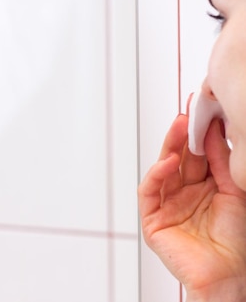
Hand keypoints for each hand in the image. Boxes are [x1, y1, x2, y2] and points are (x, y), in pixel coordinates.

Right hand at [138, 114, 245, 299]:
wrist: (231, 276)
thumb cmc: (238, 242)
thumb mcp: (234, 191)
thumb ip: (221, 162)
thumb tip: (212, 131)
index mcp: (204, 187)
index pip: (197, 154)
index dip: (198, 132)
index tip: (202, 110)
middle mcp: (184, 193)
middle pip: (180, 157)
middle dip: (182, 134)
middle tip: (187, 113)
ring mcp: (167, 205)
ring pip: (163, 169)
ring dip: (169, 148)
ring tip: (179, 127)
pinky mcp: (153, 220)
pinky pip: (150, 192)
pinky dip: (156, 175)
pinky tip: (167, 162)